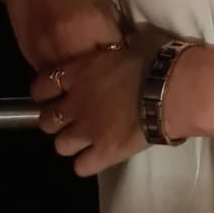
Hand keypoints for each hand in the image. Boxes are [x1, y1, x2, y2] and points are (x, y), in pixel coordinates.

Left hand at [30, 26, 170, 176]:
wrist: (172, 89)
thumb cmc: (155, 59)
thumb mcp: (129, 45)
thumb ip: (114, 52)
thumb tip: (117, 49)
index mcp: (80, 72)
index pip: (42, 86)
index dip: (44, 92)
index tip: (52, 94)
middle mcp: (76, 103)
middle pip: (46, 120)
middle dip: (55, 120)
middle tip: (71, 118)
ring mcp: (88, 131)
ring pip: (60, 146)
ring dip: (71, 143)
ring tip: (86, 139)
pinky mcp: (103, 153)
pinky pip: (81, 167)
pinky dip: (87, 163)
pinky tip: (99, 156)